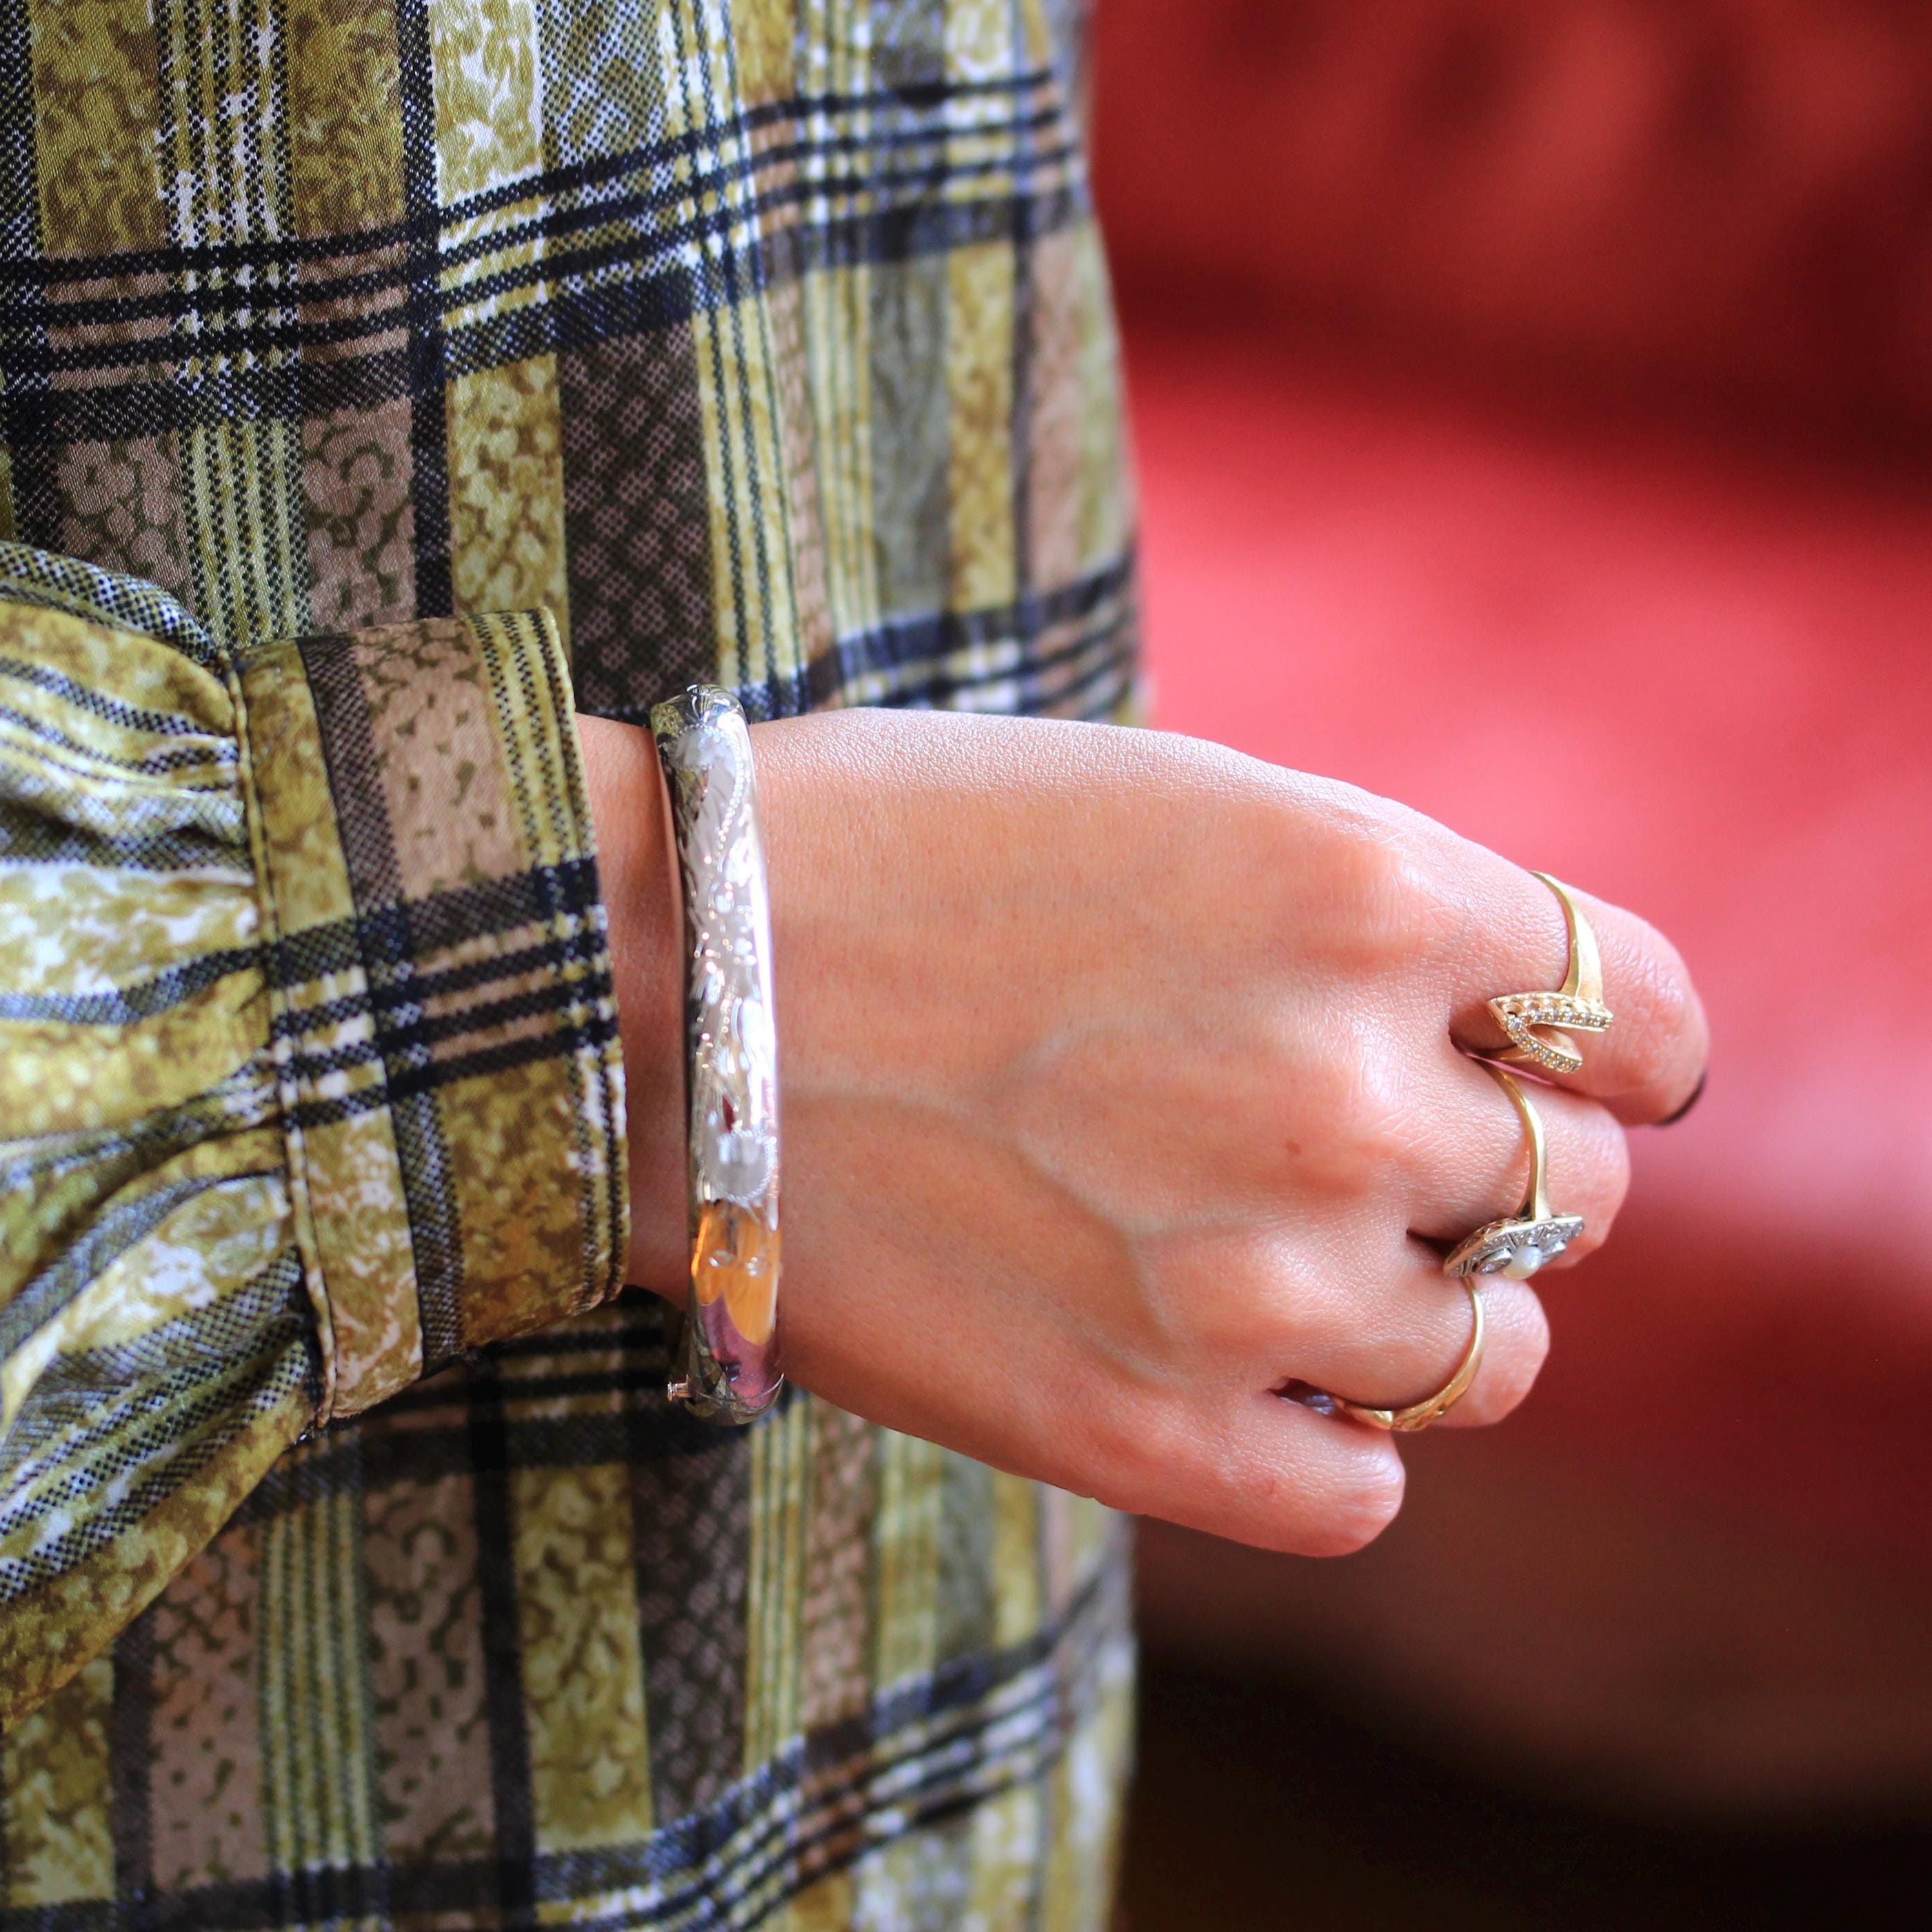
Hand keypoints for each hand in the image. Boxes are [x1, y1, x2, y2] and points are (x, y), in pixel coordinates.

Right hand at [581, 711, 1706, 1556]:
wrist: (646, 982)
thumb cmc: (894, 852)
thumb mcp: (1179, 800)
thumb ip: (1370, 914)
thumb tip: (1497, 1040)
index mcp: (1367, 888)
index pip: (1642, 1019)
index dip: (1620, 1051)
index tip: (1574, 1071)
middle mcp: (1347, 1087)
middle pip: (1571, 1193)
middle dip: (1492, 1165)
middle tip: (1353, 1143)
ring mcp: (1256, 1280)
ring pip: (1492, 1354)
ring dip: (1416, 1306)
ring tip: (1271, 1251)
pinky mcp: (1145, 1432)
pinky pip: (1360, 1488)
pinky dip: (1326, 1437)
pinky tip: (1233, 1367)